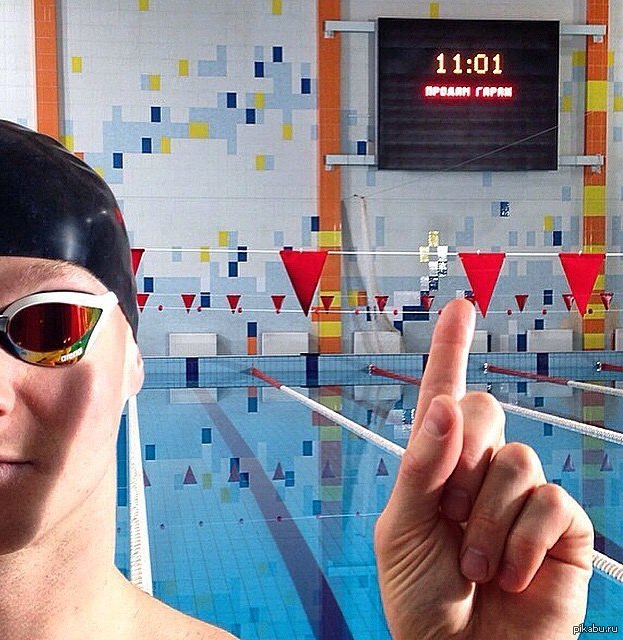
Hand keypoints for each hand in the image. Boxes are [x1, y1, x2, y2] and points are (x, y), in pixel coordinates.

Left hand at [374, 299, 593, 639]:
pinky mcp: (560, 527)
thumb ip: (421, 465)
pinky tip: (509, 575)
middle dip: (462, 459)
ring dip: (487, 518)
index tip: (459, 307)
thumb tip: (446, 405)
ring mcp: (522, 495)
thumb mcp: (401, 527)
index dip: (450, 348)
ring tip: (473, 562)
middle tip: (448, 512)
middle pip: (485, 409)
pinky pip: (552, 502)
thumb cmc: (421, 595)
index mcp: (435, 462)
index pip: (443, 392)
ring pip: (518, 459)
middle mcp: (480, 467)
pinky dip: (522, 541)